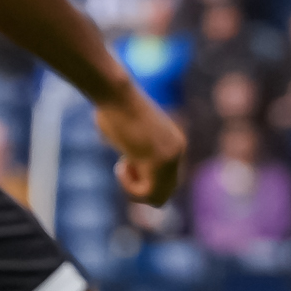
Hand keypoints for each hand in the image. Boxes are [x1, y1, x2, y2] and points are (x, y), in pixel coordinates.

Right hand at [95, 83, 185, 204]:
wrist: (114, 92)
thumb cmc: (113, 107)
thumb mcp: (128, 131)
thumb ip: (136, 151)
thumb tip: (131, 163)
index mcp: (174, 143)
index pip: (167, 181)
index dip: (142, 180)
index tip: (125, 160)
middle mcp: (177, 150)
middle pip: (165, 193)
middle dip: (140, 189)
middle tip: (124, 166)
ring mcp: (171, 156)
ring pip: (158, 198)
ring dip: (134, 191)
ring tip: (122, 166)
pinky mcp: (160, 161)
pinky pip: (147, 193)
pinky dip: (130, 188)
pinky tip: (121, 166)